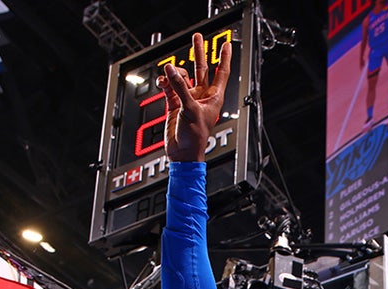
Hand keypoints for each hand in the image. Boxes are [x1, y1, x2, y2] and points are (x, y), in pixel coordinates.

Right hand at [158, 33, 231, 162]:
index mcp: (214, 97)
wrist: (182, 152)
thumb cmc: (195, 136)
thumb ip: (179, 87)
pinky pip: (169, 86)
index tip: (226, 43)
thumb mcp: (189, 108)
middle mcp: (201, 95)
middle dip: (198, 52)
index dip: (224, 57)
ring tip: (169, 72)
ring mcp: (188, 98)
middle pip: (201, 68)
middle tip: (197, 36)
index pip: (221, 72)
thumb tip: (171, 69)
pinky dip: (165, 81)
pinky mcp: (174, 103)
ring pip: (182, 76)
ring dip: (175, 72)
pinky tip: (162, 80)